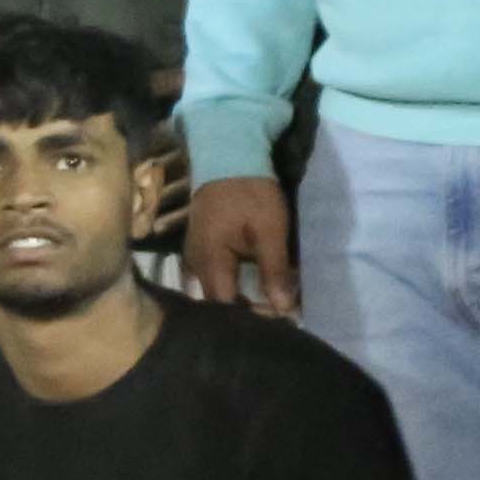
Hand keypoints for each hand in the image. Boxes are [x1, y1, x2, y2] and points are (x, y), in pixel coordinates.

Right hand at [175, 175, 295, 313]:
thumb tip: (285, 310)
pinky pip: (214, 277)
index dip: (251, 320)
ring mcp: (194, 255)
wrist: (228, 155)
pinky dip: (232, 285)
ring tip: (266, 306)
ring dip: (238, 300)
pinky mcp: (200, 247)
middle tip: (277, 316)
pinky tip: (249, 287)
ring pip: (215, 291)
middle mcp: (195, 264)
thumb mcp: (270, 230)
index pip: (226, 308)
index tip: (278, 324)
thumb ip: (274, 271)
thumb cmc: (250, 193)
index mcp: (210, 262)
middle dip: (246, 314)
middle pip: (217, 303)